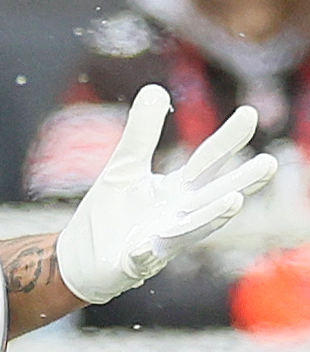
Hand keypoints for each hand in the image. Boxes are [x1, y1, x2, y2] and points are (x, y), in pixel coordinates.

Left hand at [56, 84, 277, 303]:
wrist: (82, 257)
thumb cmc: (110, 213)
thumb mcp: (124, 166)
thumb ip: (141, 132)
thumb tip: (156, 88)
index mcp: (177, 192)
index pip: (207, 162)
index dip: (227, 139)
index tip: (248, 112)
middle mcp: (177, 216)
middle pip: (213, 196)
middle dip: (240, 182)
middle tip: (269, 162)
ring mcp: (159, 242)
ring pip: (191, 230)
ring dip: (211, 217)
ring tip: (234, 203)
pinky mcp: (133, 263)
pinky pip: (142, 258)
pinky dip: (146, 252)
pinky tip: (147, 246)